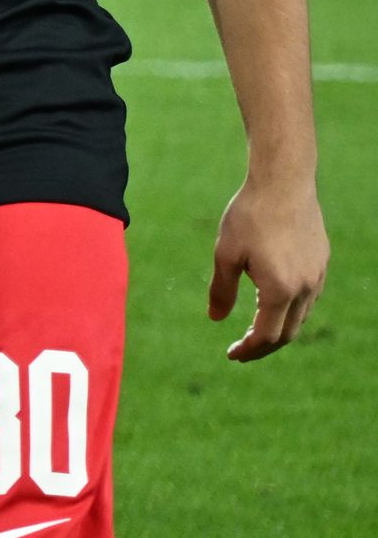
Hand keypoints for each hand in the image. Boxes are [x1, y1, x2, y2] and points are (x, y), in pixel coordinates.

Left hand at [209, 174, 327, 361]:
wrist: (284, 183)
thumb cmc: (249, 216)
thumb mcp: (225, 253)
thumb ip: (221, 289)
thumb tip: (215, 319)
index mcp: (280, 290)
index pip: (267, 336)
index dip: (249, 349)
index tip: (231, 354)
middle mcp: (305, 288)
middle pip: (288, 332)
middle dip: (264, 345)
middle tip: (241, 349)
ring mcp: (318, 275)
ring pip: (301, 315)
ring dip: (279, 327)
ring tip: (254, 328)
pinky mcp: (322, 262)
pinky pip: (308, 296)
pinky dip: (290, 308)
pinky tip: (272, 301)